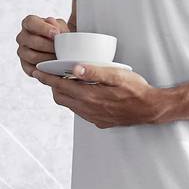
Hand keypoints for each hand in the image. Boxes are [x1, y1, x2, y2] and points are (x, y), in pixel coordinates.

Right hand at [16, 13, 66, 79]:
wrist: (58, 49)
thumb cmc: (58, 35)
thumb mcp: (60, 26)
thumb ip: (58, 25)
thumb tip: (54, 28)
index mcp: (29, 23)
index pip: (31, 22)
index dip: (43, 28)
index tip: (56, 34)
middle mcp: (22, 37)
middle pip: (33, 41)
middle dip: (49, 46)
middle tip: (62, 50)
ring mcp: (22, 51)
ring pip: (33, 56)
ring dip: (48, 59)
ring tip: (60, 59)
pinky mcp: (24, 65)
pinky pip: (31, 69)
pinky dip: (43, 70)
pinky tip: (53, 68)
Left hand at [39, 61, 174, 128]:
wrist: (151, 109)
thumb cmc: (136, 89)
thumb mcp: (117, 75)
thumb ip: (95, 72)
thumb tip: (74, 67)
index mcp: (90, 96)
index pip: (61, 86)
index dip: (47, 78)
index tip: (38, 71)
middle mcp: (89, 109)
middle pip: (61, 98)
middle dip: (53, 86)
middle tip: (50, 74)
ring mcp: (94, 117)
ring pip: (70, 105)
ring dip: (64, 94)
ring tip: (64, 82)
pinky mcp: (100, 122)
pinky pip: (80, 112)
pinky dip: (75, 101)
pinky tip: (82, 93)